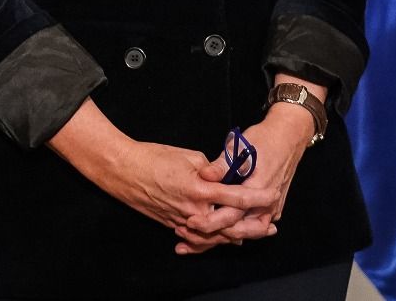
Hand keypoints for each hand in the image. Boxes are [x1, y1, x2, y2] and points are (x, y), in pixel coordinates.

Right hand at [49, 102, 277, 253]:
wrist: (122, 170)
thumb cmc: (152, 157)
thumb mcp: (186, 155)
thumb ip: (210, 168)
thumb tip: (220, 177)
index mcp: (199, 189)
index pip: (237, 197)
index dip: (257, 197)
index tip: (273, 195)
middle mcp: (193, 210)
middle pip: (231, 226)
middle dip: (253, 227)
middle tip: (270, 227)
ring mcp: (182, 220)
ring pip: (215, 236)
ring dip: (235, 237)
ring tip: (252, 236)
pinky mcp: (172, 224)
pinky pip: (198, 237)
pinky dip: (212, 239)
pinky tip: (224, 239)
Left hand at [177, 77, 321, 250]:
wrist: (288, 137)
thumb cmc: (263, 140)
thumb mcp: (240, 148)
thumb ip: (223, 165)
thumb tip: (205, 174)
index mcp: (258, 190)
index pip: (232, 215)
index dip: (211, 221)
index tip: (191, 222)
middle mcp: (267, 205)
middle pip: (239, 231)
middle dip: (213, 236)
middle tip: (188, 234)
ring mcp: (272, 209)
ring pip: (246, 232)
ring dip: (224, 236)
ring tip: (198, 238)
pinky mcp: (271, 209)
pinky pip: (253, 226)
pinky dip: (236, 231)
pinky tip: (217, 232)